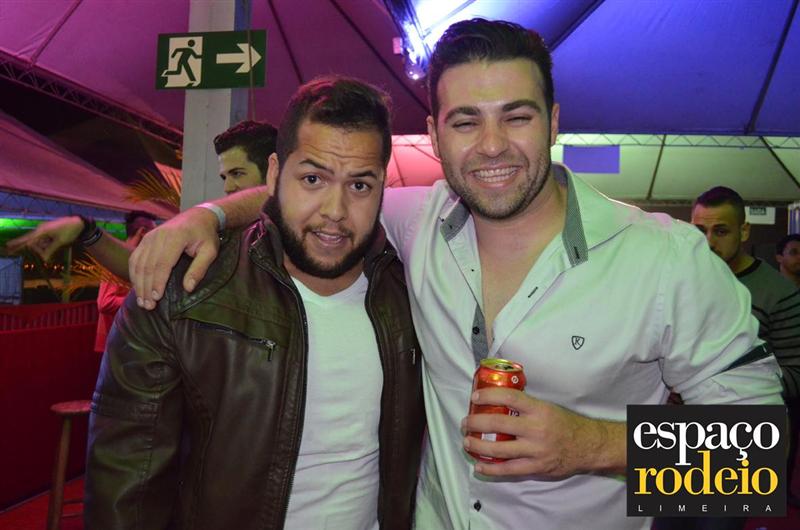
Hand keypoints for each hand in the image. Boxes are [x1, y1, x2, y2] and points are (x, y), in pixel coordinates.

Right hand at [5, 216, 83, 260]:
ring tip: (54, 249)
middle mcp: (41, 229)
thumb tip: (44, 259)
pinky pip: (43, 239)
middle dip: (34, 249)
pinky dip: (46, 244)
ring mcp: (44, 229)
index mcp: (42, 231)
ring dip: (43, 248)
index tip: (8, 246)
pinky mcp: (48, 230)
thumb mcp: (60, 242)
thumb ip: (51, 250)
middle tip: (34, 254)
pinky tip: (55, 245)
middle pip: (31, 241)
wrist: (78, 222)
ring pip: (38, 241)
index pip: (27, 239)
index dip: (17, 243)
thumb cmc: (69, 231)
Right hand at [129, 207, 219, 308]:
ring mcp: (149, 237)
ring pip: (138, 263)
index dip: (158, 282)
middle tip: (148, 306)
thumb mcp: (210, 251)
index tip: (157, 298)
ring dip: (138, 283)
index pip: (162, 263)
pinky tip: (137, 287)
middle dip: (146, 288)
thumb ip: (199, 269)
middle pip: (148, 266)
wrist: (198, 216)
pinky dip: (134, 274)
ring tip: (142, 301)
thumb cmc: (205, 235)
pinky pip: (135, 258)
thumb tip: (188, 288)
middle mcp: (158, 236)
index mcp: (175, 237)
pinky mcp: (145, 239)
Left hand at [462, 387, 624, 477]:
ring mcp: (535, 450)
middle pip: (498, 425)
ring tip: (467, 442)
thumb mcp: (547, 407)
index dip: (489, 396)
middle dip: (476, 423)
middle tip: (466, 422)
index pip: (509, 398)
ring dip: (478, 446)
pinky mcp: (535, 467)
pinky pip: (508, 470)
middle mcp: (536, 429)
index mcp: (539, 410)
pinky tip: (479, 466)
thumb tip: (498, 400)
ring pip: (499, 449)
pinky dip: (490, 469)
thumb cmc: (564, 424)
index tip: (475, 397)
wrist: (587, 446)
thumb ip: (525, 406)